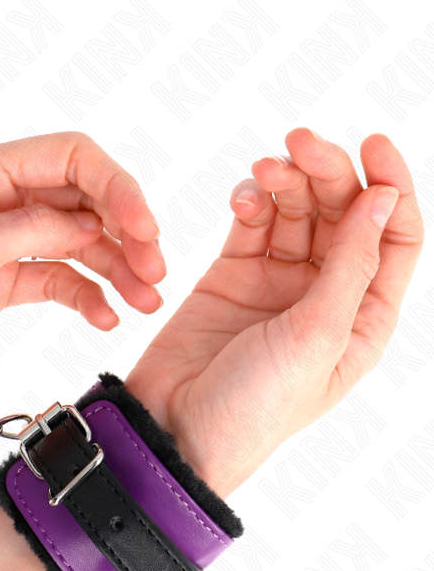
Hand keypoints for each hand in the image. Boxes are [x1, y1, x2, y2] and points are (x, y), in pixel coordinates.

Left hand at [0, 132, 164, 391]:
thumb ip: (32, 230)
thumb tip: (91, 225)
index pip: (69, 157)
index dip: (117, 186)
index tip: (145, 228)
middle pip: (82, 199)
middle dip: (124, 231)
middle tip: (153, 271)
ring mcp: (2, 238)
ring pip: (76, 240)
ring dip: (114, 267)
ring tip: (144, 301)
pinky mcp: (2, 276)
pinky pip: (57, 275)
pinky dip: (86, 292)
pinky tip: (106, 316)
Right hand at [126, 129, 423, 497]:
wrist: (175, 426)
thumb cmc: (255, 405)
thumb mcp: (317, 337)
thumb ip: (350, 266)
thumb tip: (384, 200)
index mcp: (362, 318)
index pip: (395, 238)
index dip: (391, 188)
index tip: (371, 145)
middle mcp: (324, 295)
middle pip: (341, 214)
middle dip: (326, 173)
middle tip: (299, 144)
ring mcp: (275, 283)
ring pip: (294, 212)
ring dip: (285, 181)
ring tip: (266, 167)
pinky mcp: (231, 275)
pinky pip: (250, 224)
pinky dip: (250, 202)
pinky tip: (243, 195)